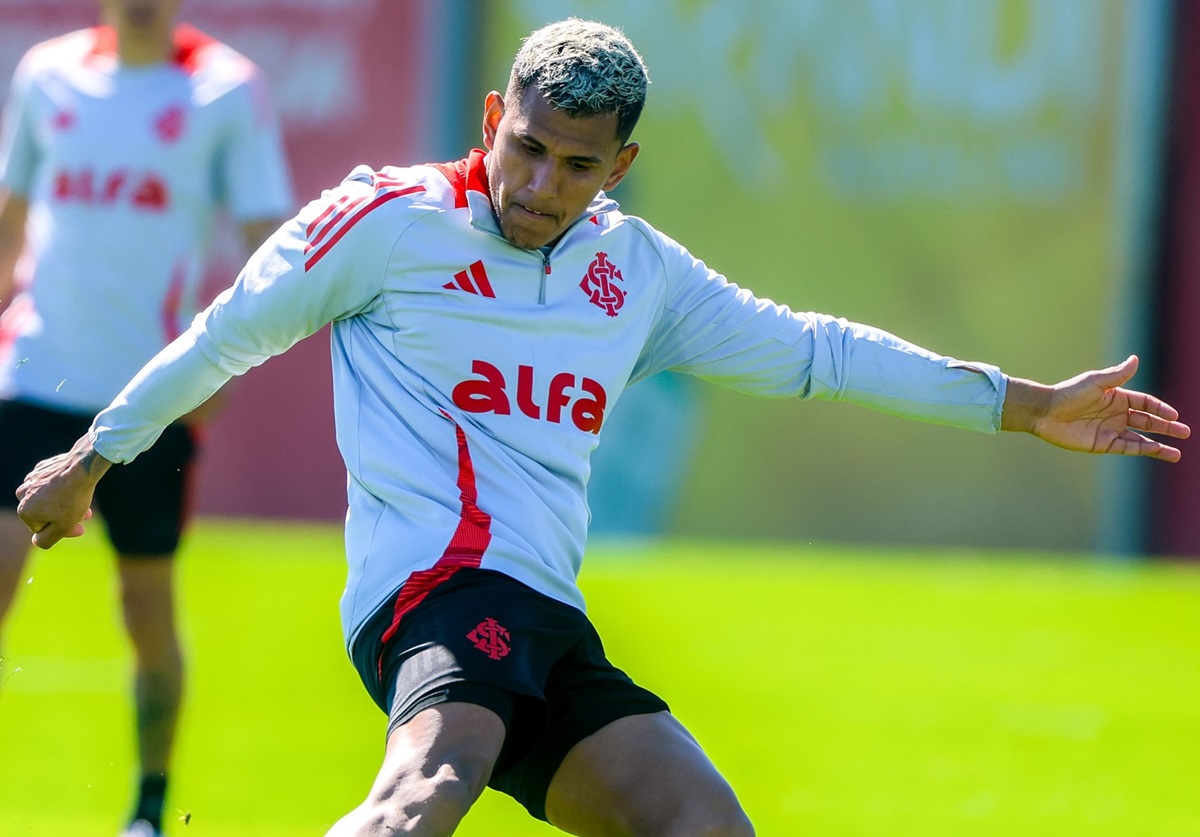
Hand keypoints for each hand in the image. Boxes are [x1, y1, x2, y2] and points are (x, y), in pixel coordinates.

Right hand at [15, 435, 111, 548]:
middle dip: (67, 517)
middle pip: (46, 513)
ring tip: (84, 503)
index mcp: (24, 511)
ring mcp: (31, 480)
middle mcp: (22, 494)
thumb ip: (46, 540)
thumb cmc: (72, 497)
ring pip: (49, 498)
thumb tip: (37, 542)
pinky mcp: (43, 469)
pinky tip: (76, 488)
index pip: (43, 529)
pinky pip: (52, 484)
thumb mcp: (62, 526)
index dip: (64, 531)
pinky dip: (63, 489)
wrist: (82, 467)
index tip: (81, 528)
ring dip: (66, 504)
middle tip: (86, 516)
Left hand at [1004, 355, 1189, 460]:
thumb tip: (1136, 359)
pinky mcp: (1101, 444)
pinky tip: (1156, 451)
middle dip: (1167, 427)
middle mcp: (1115, 415)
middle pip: (1147, 422)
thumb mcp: (1095, 382)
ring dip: (1158, 446)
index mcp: (1116, 397)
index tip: (1175, 416)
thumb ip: (1117, 375)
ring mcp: (1110, 430)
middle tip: (1186, 433)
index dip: (1161, 409)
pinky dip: (1142, 450)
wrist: (1045, 412)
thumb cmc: (1068, 393)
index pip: (1145, 403)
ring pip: (1140, 439)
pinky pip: (1126, 448)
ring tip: (1177, 453)